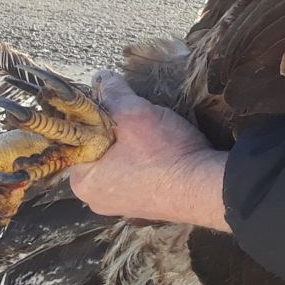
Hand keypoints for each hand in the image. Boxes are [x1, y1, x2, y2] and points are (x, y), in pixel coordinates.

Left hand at [69, 71, 229, 230]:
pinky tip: (161, 152)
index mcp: (83, 181)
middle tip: (136, 117)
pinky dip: (145, 162)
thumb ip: (112, 93)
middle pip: (98, 151)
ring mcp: (121, 207)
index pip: (77, 139)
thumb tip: (101, 77)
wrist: (206, 188)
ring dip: (131, 146)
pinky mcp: (145, 207)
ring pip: (118, 163)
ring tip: (152, 133)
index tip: (111, 104)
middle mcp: (96, 200)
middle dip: (114, 132)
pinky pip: (137, 177)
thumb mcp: (134, 113)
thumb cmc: (165, 154)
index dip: (94, 116)